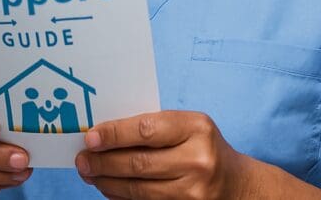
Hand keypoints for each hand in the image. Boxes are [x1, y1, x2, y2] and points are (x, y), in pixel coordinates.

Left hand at [74, 110, 249, 198]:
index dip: (114, 134)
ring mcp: (194, 192)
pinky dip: (122, 199)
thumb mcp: (188, 127)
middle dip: (103, 162)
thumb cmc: (204, 148)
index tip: (90, 138)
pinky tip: (109, 190)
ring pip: (138, 190)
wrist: (238, 186)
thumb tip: (103, 135)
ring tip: (91, 175)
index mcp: (196, 128)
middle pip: (138, 163)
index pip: (146, 129)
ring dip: (108, 183)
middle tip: (82, 160)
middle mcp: (198, 160)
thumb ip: (153, 128)